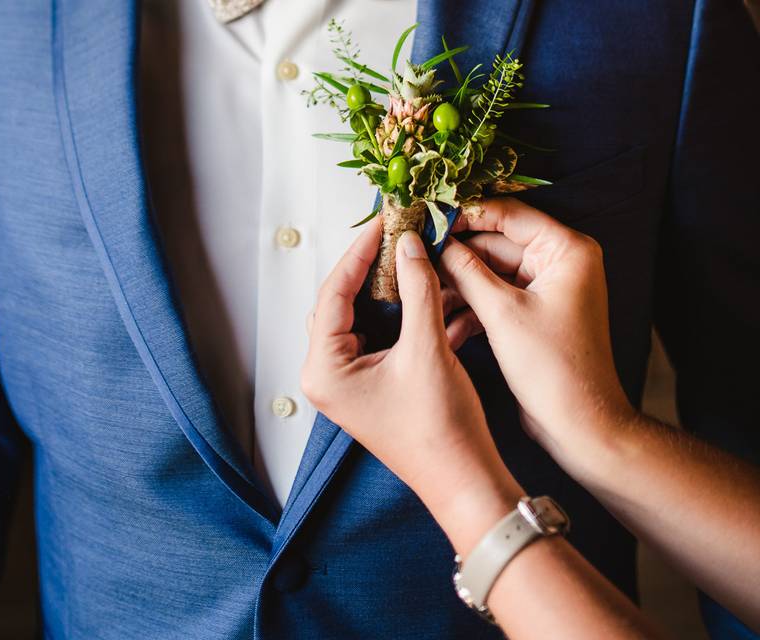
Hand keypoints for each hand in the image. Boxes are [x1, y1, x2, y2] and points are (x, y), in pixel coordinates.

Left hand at [301, 218, 521, 549]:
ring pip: (363, 318)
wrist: (465, 481)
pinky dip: (403, 315)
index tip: (384, 221)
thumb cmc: (441, 427)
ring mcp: (348, 382)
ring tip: (413, 255)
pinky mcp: (371, 386)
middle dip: (372, 268)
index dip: (360, 252)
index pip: (333, 293)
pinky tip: (427, 292)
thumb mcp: (427, 349)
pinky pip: (381, 337)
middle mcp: (327, 375)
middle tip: (397, 234)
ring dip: (390, 290)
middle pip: (342, 303)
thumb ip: (416, 290)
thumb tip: (409, 243)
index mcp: (324, 369)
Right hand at [437, 198, 636, 473]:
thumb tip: (435, 243)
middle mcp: (559, 264)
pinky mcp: (532, 315)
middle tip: (415, 258)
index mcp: (566, 251)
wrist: (579, 423)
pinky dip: (470, 309)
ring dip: (457, 286)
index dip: (465, 215)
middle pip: (496, 244)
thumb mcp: (501, 313)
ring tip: (422, 295)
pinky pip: (495, 298)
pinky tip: (442, 324)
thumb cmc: (554, 369)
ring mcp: (545, 290)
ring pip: (490, 274)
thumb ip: (466, 271)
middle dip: (455, 256)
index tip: (427, 219)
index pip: (509, 215)